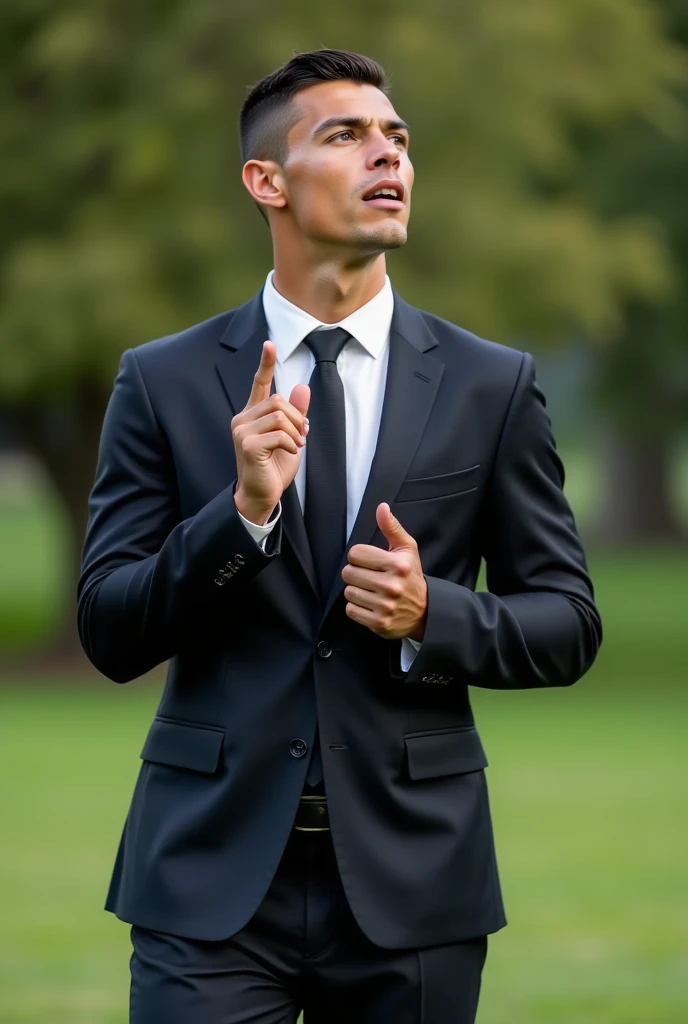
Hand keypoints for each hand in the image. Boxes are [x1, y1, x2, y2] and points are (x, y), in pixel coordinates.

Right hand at [232, 341, 310, 521]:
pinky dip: (291, 443)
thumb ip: (294, 414)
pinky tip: (290, 453)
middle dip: (297, 418)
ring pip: (279, 415)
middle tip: (303, 435)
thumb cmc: (273, 469)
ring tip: (297, 445)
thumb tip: (302, 387)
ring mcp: (241, 431)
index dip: (265, 363)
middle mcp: (242, 419)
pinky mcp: (248, 445)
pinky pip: (279, 433)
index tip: (270, 344)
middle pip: (277, 401)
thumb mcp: (289, 437)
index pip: (258, 384)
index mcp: (251, 415)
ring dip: (295, 431)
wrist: (261, 496)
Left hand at [341, 503, 427, 639]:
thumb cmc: (411, 576)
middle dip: (356, 574)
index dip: (359, 556)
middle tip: (369, 577)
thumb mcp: (406, 549)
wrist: (425, 611)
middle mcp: (391, 585)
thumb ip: (392, 527)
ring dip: (356, 591)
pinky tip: (370, 604)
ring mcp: (385, 606)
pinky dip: (357, 608)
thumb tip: (381, 507)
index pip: (355, 553)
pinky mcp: (379, 622)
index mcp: (397, 565)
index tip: (369, 561)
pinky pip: (351, 610)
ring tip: (370, 591)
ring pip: (348, 592)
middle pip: (348, 573)